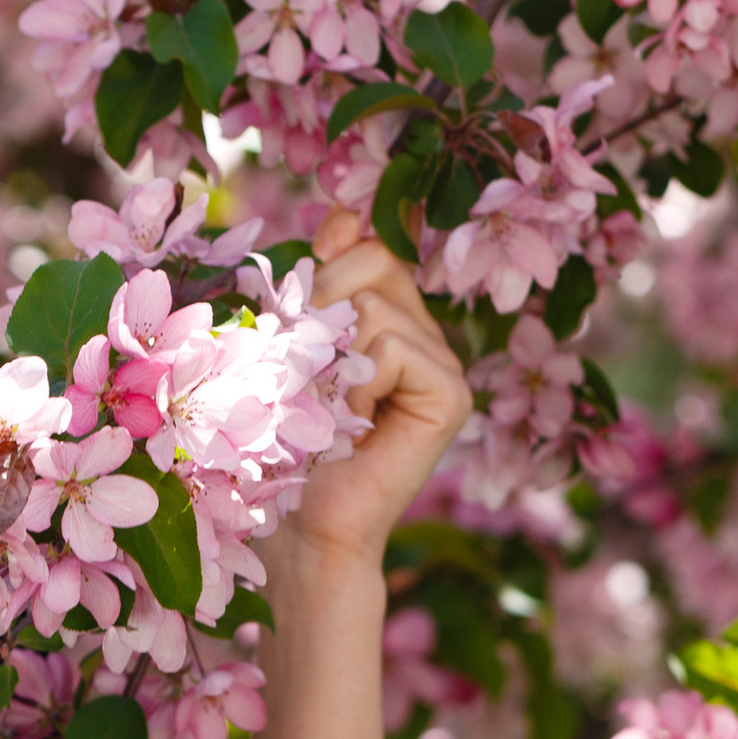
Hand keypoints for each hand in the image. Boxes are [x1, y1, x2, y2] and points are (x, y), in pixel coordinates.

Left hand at [282, 208, 472, 577]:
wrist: (302, 522)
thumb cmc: (284, 439)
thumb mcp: (289, 349)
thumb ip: (318, 288)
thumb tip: (341, 216)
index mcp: (389, 316)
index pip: (375, 242)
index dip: (344, 238)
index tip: (318, 252)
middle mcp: (424, 333)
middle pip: (375, 260)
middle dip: (323, 302)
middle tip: (308, 367)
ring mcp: (445, 363)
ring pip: (376, 306)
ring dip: (331, 356)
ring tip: (329, 406)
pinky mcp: (453, 395)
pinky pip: (394, 349)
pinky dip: (358, 386)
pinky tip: (355, 425)